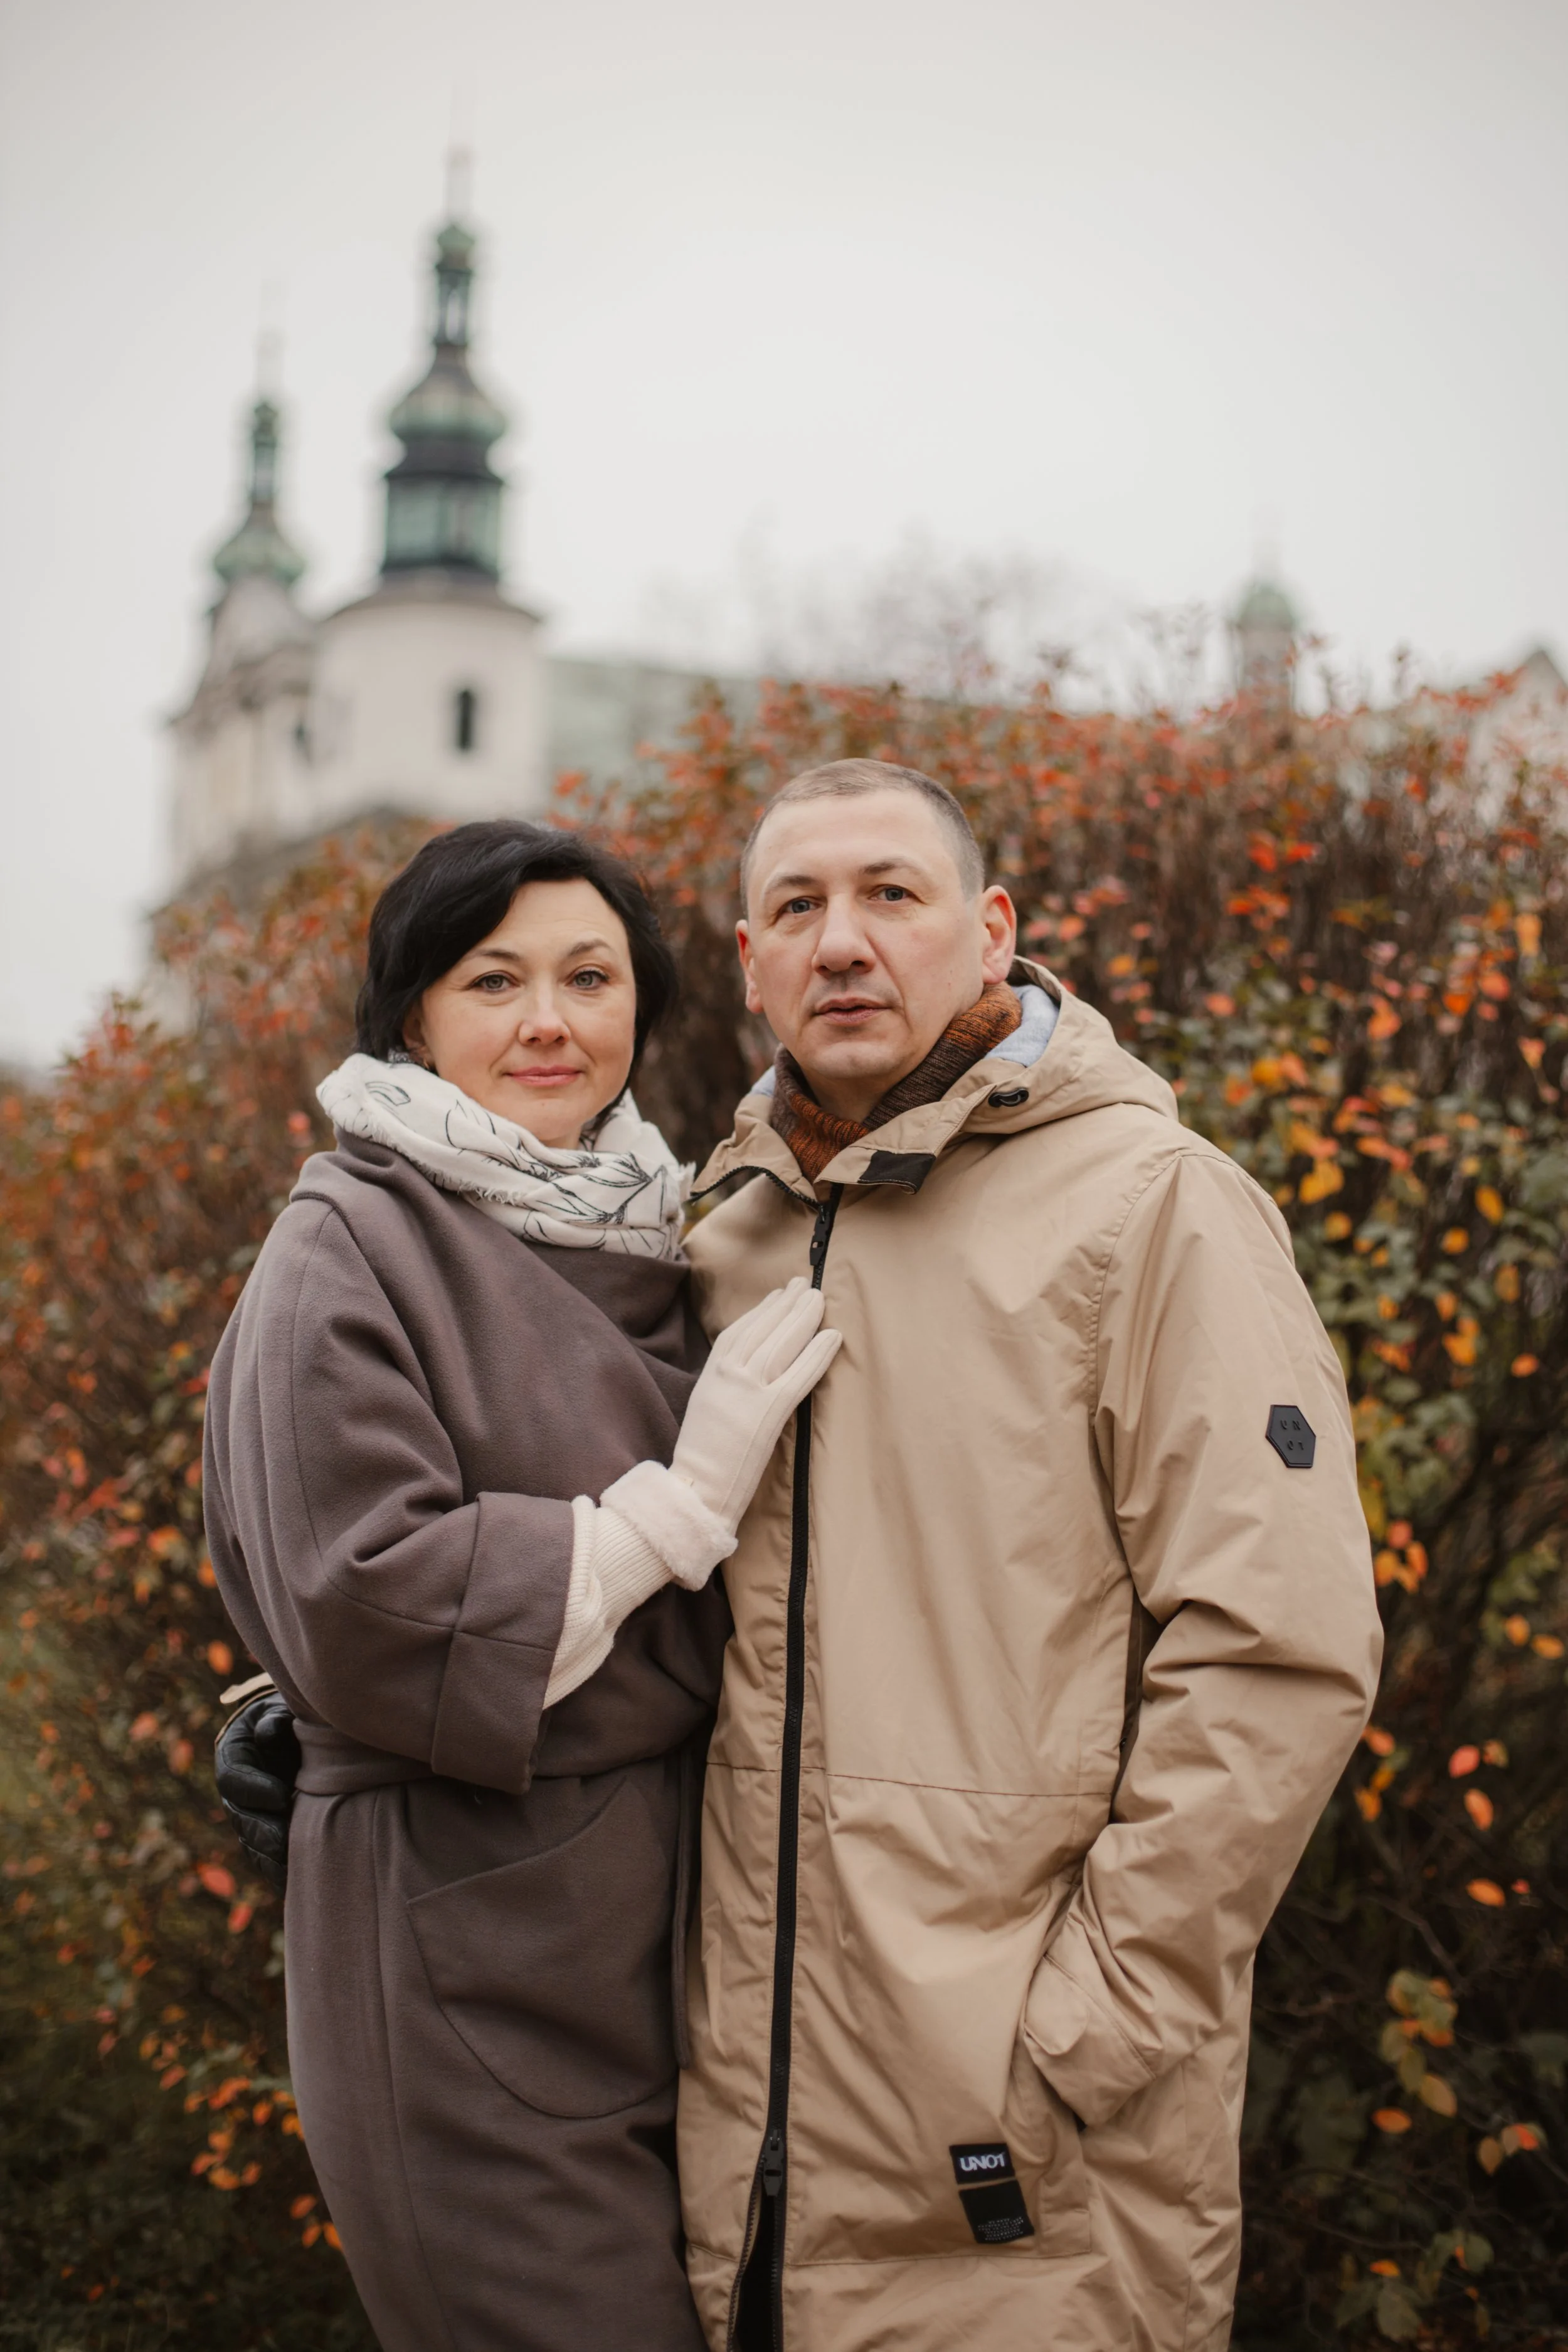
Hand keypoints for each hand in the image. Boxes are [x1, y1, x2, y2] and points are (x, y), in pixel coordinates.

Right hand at [214, 1693, 300, 1895]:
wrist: (310, 1731)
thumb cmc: (297, 1713)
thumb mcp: (286, 1708)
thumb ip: (277, 1719)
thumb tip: (272, 1731)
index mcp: (234, 1752)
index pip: (232, 1776)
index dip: (253, 1788)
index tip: (281, 1796)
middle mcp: (238, 1788)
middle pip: (240, 1815)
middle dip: (260, 1831)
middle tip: (283, 1842)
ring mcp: (251, 1812)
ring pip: (250, 1841)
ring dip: (267, 1856)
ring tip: (287, 1865)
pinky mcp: (267, 1830)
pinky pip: (264, 1856)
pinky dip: (276, 1870)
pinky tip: (292, 1880)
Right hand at [671, 1276, 840, 1531]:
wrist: (695, 1486)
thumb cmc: (701, 1454)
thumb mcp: (705, 1405)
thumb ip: (723, 1381)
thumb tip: (745, 1365)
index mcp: (711, 1372)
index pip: (741, 1330)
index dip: (763, 1310)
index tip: (778, 1295)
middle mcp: (730, 1374)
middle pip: (764, 1329)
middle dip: (787, 1304)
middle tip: (805, 1285)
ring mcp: (750, 1390)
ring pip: (782, 1343)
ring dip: (804, 1317)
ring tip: (818, 1299)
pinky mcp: (769, 1411)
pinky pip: (799, 1375)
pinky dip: (818, 1354)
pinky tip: (833, 1336)